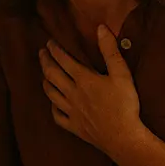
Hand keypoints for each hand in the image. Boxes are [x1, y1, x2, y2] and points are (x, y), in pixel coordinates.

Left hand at [40, 29, 145, 163]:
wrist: (122, 137)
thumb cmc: (124, 104)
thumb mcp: (122, 74)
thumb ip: (110, 51)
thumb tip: (100, 28)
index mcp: (83, 79)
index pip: (63, 60)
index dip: (55, 50)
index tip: (49, 42)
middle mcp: (72, 94)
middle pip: (52, 75)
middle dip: (45, 62)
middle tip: (41, 53)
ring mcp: (71, 111)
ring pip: (51, 94)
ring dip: (45, 82)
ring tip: (44, 75)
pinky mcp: (73, 126)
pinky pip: (57, 116)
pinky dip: (53, 107)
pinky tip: (54, 104)